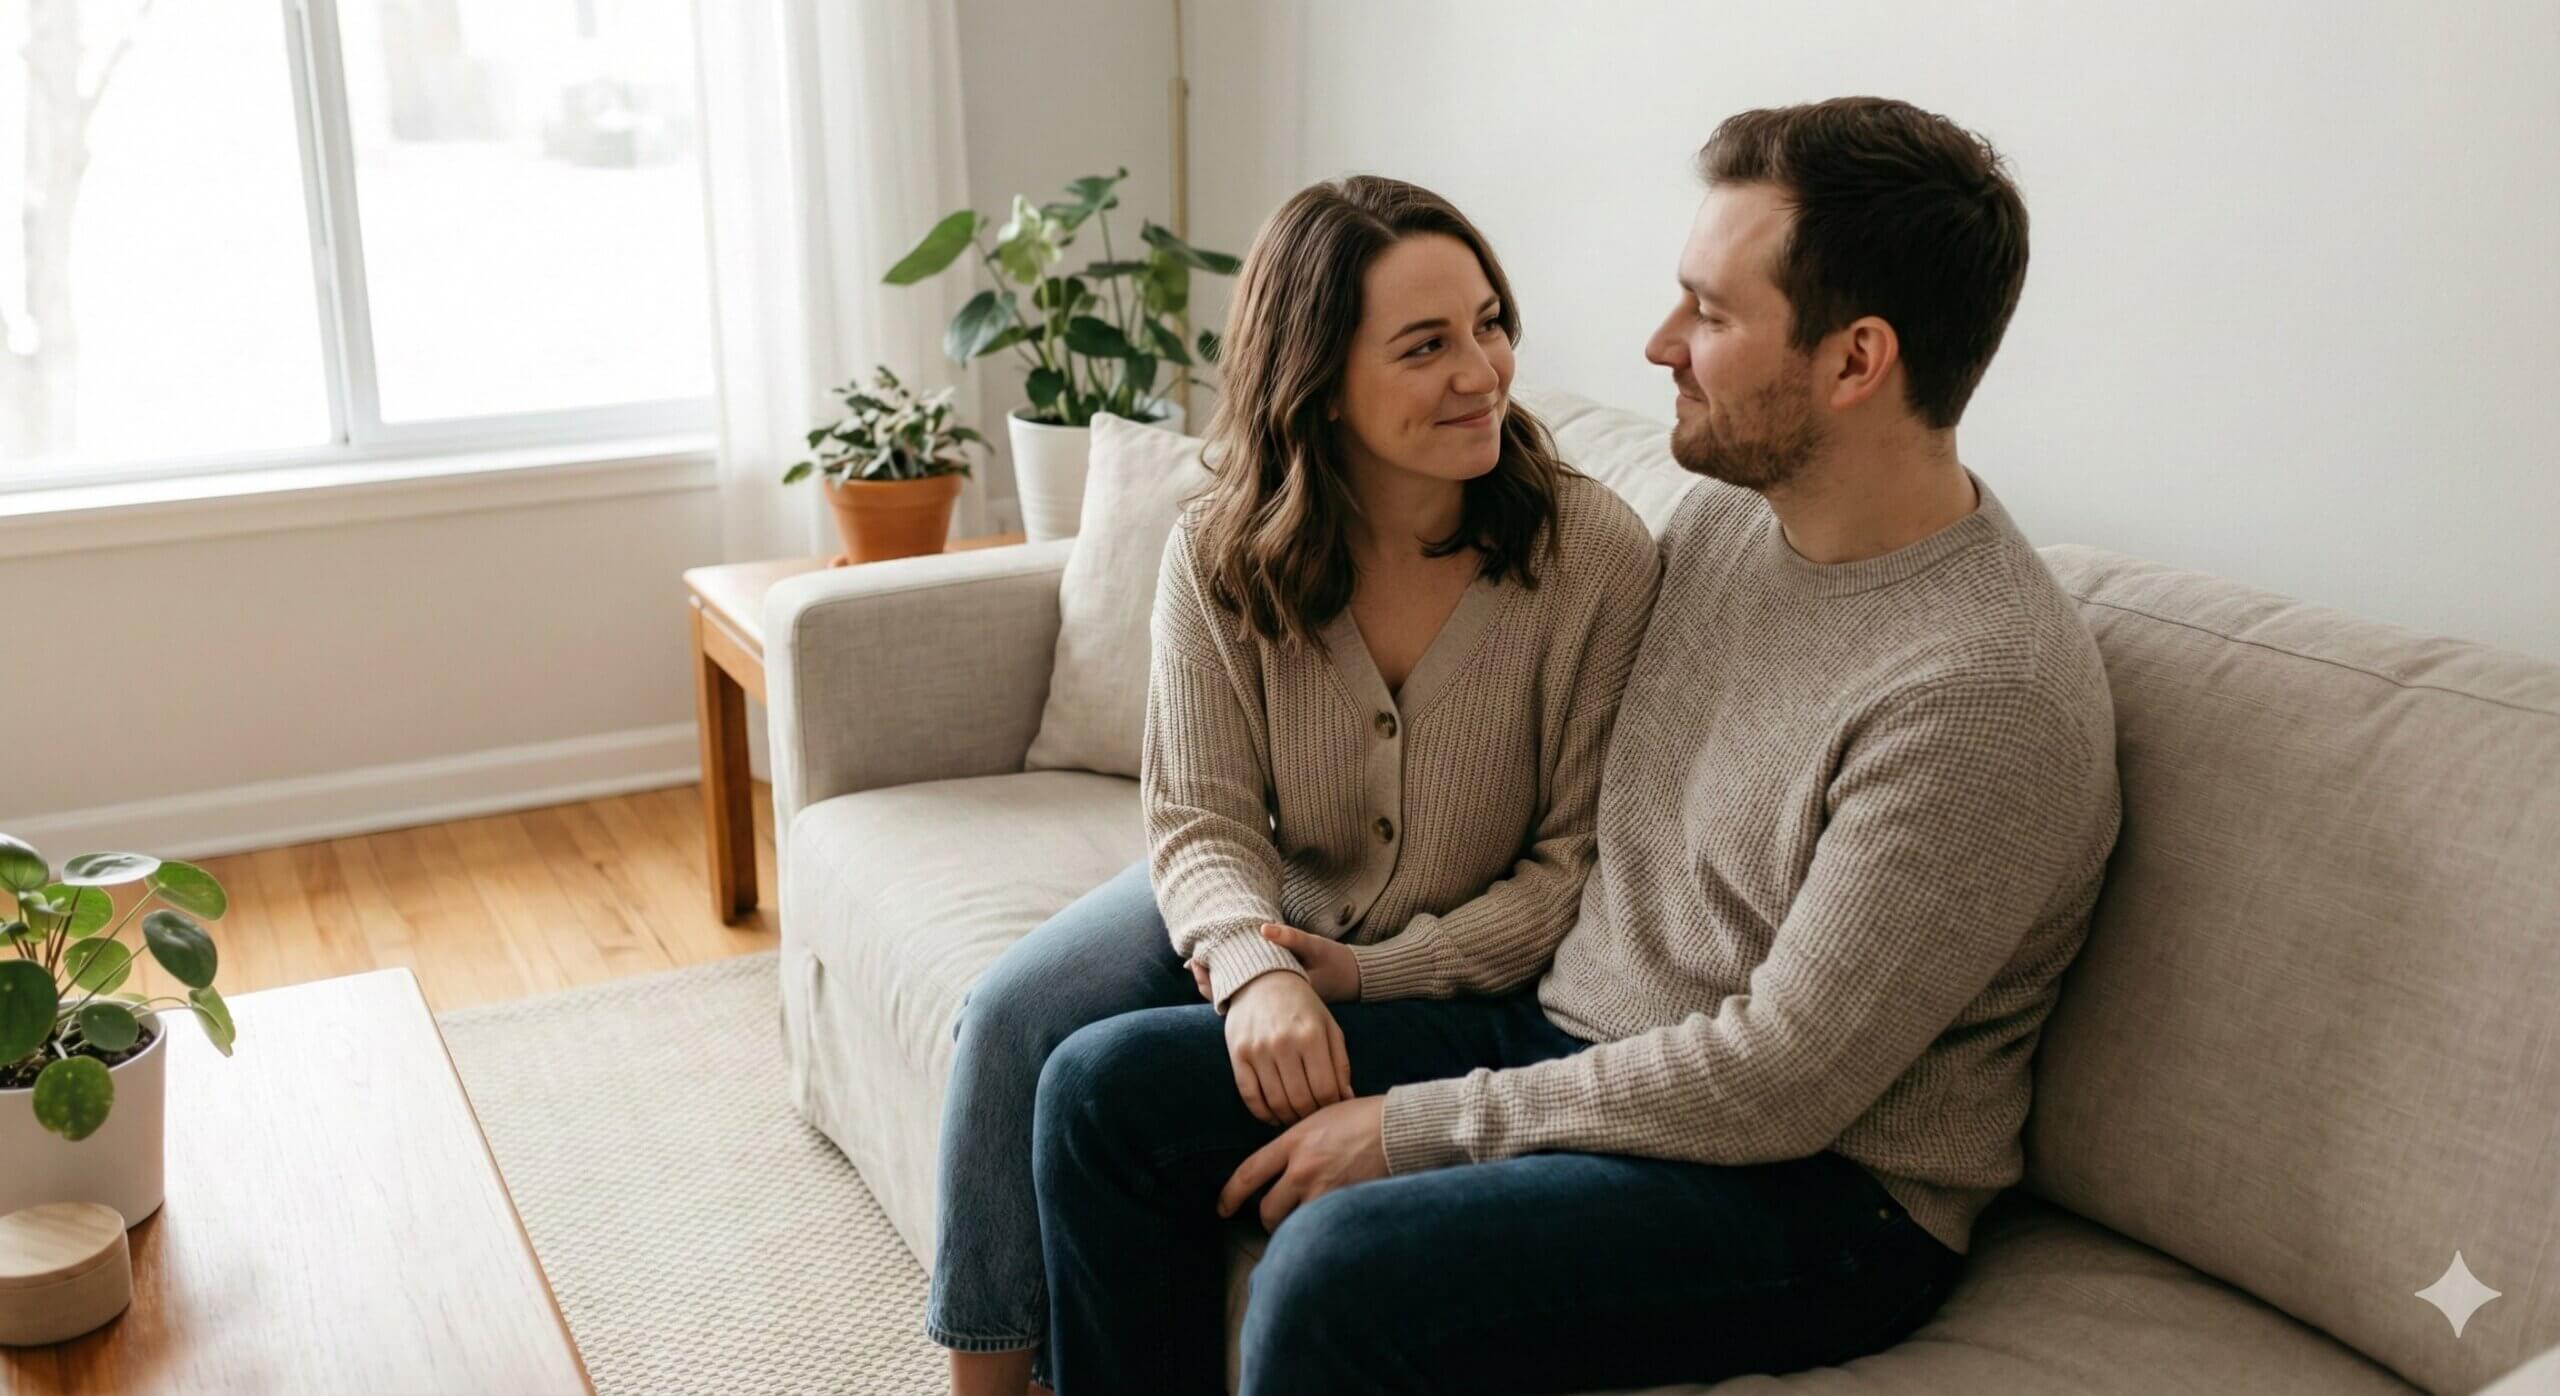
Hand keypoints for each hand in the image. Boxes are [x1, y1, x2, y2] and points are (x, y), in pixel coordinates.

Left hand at [1186, 922, 1361, 1003]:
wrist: (1354, 980)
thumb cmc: (1334, 962)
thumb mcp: (1314, 946)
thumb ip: (1290, 938)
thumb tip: (1264, 928)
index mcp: (1281, 995)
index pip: (1239, 992)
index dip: (1216, 978)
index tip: (1198, 961)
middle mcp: (1276, 1007)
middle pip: (1233, 998)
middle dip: (1212, 982)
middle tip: (1193, 963)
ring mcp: (1277, 1007)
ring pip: (1240, 1000)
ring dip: (1218, 984)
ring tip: (1198, 966)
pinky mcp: (1279, 1003)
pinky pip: (1249, 998)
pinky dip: (1233, 985)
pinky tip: (1220, 970)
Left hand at [1218, 1095, 1388, 1231]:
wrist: (1400, 1127)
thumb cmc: (1363, 1117)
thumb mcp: (1320, 1117)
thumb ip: (1297, 1141)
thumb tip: (1281, 1164)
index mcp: (1294, 1142)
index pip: (1249, 1173)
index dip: (1230, 1195)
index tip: (1223, 1208)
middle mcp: (1303, 1169)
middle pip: (1268, 1210)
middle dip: (1269, 1220)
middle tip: (1275, 1220)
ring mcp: (1325, 1190)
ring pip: (1294, 1225)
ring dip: (1296, 1228)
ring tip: (1304, 1225)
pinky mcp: (1346, 1206)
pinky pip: (1322, 1228)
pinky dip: (1321, 1230)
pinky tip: (1327, 1228)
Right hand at [1220, 972, 1353, 1126]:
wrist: (1262, 979)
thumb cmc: (1302, 1007)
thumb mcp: (1329, 1027)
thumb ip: (1340, 1063)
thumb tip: (1347, 1099)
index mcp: (1312, 1035)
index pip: (1326, 1089)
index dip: (1330, 1108)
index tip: (1331, 1111)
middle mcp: (1284, 1042)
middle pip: (1301, 1100)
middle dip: (1310, 1116)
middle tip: (1313, 1118)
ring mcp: (1258, 1049)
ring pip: (1276, 1102)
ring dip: (1288, 1118)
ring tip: (1296, 1117)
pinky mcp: (1238, 1054)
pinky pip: (1249, 1095)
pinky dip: (1263, 1113)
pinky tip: (1274, 1115)